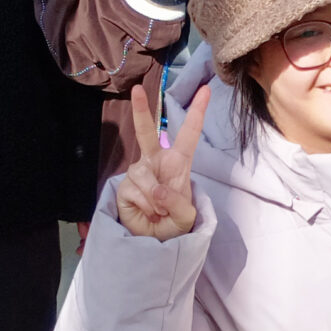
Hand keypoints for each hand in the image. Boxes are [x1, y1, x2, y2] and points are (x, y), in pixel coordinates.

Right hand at [113, 76, 211, 241]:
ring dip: (155, 198)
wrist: (156, 241)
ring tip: (159, 211)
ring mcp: (138, 173)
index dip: (197, 111)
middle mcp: (155, 162)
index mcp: (177, 163)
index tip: (205, 90)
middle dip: (141, 110)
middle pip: (146, 132)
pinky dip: (146, 205)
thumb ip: (177, 202)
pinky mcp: (124, 186)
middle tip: (136, 89)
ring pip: (144, 175)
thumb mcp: (187, 216)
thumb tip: (156, 189)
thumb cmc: (174, 223)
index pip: (188, 134)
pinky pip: (135, 190)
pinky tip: (148, 212)